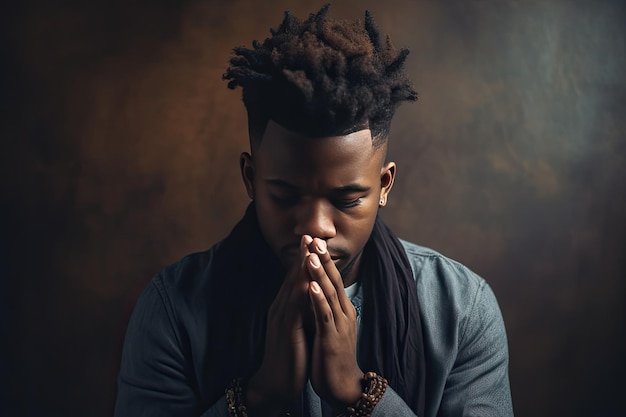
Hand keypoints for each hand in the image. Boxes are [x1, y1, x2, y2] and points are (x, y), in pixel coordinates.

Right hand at [246, 235, 313, 413]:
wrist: (276, 382)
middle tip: (310, 235)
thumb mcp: (297, 327)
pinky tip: (307, 281)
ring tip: (310, 250)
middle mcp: (281, 308)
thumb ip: (302, 309)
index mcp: (284, 307)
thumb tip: (313, 294)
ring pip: (293, 288)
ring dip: (301, 268)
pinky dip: (301, 293)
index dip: (303, 258)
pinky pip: (295, 309)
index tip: (312, 240)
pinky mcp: (287, 332)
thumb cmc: (290, 354)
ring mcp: (282, 319)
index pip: (295, 278)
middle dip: (302, 256)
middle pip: (292, 277)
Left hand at [306, 238, 363, 408]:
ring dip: (319, 273)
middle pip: (334, 280)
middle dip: (323, 259)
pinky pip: (324, 315)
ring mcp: (340, 325)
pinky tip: (311, 286)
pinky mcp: (332, 338)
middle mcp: (344, 313)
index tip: (313, 241)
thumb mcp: (330, 326)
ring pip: (329, 293)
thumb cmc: (333, 355)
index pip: (333, 279)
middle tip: (314, 238)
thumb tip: (316, 289)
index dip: (323, 260)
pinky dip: (317, 299)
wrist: (344, 386)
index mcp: (343, 309)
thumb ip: (325, 308)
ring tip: (310, 254)